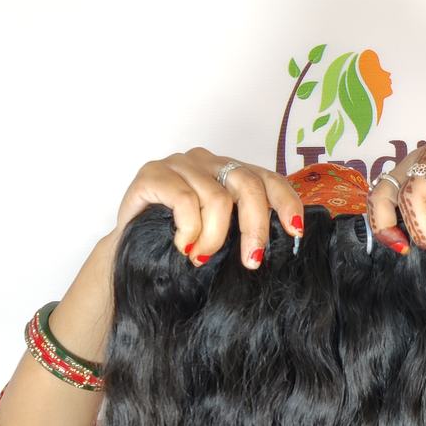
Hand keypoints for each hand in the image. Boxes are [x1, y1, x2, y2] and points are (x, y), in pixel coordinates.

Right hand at [112, 146, 305, 267]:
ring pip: (218, 199)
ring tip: (201, 259)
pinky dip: (189, 231)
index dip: (286, 203)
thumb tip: (281, 249)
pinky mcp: (153, 174)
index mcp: (231, 174)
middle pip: (248, 185)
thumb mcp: (220, 240)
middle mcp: (209, 162)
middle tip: (251, 262)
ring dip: (214, 238)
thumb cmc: (180, 247)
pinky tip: (183, 246)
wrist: (129, 252)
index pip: (269, 180)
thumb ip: (244, 234)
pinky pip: (185, 201)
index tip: (295, 232)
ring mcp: (181, 164)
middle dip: (255, 229)